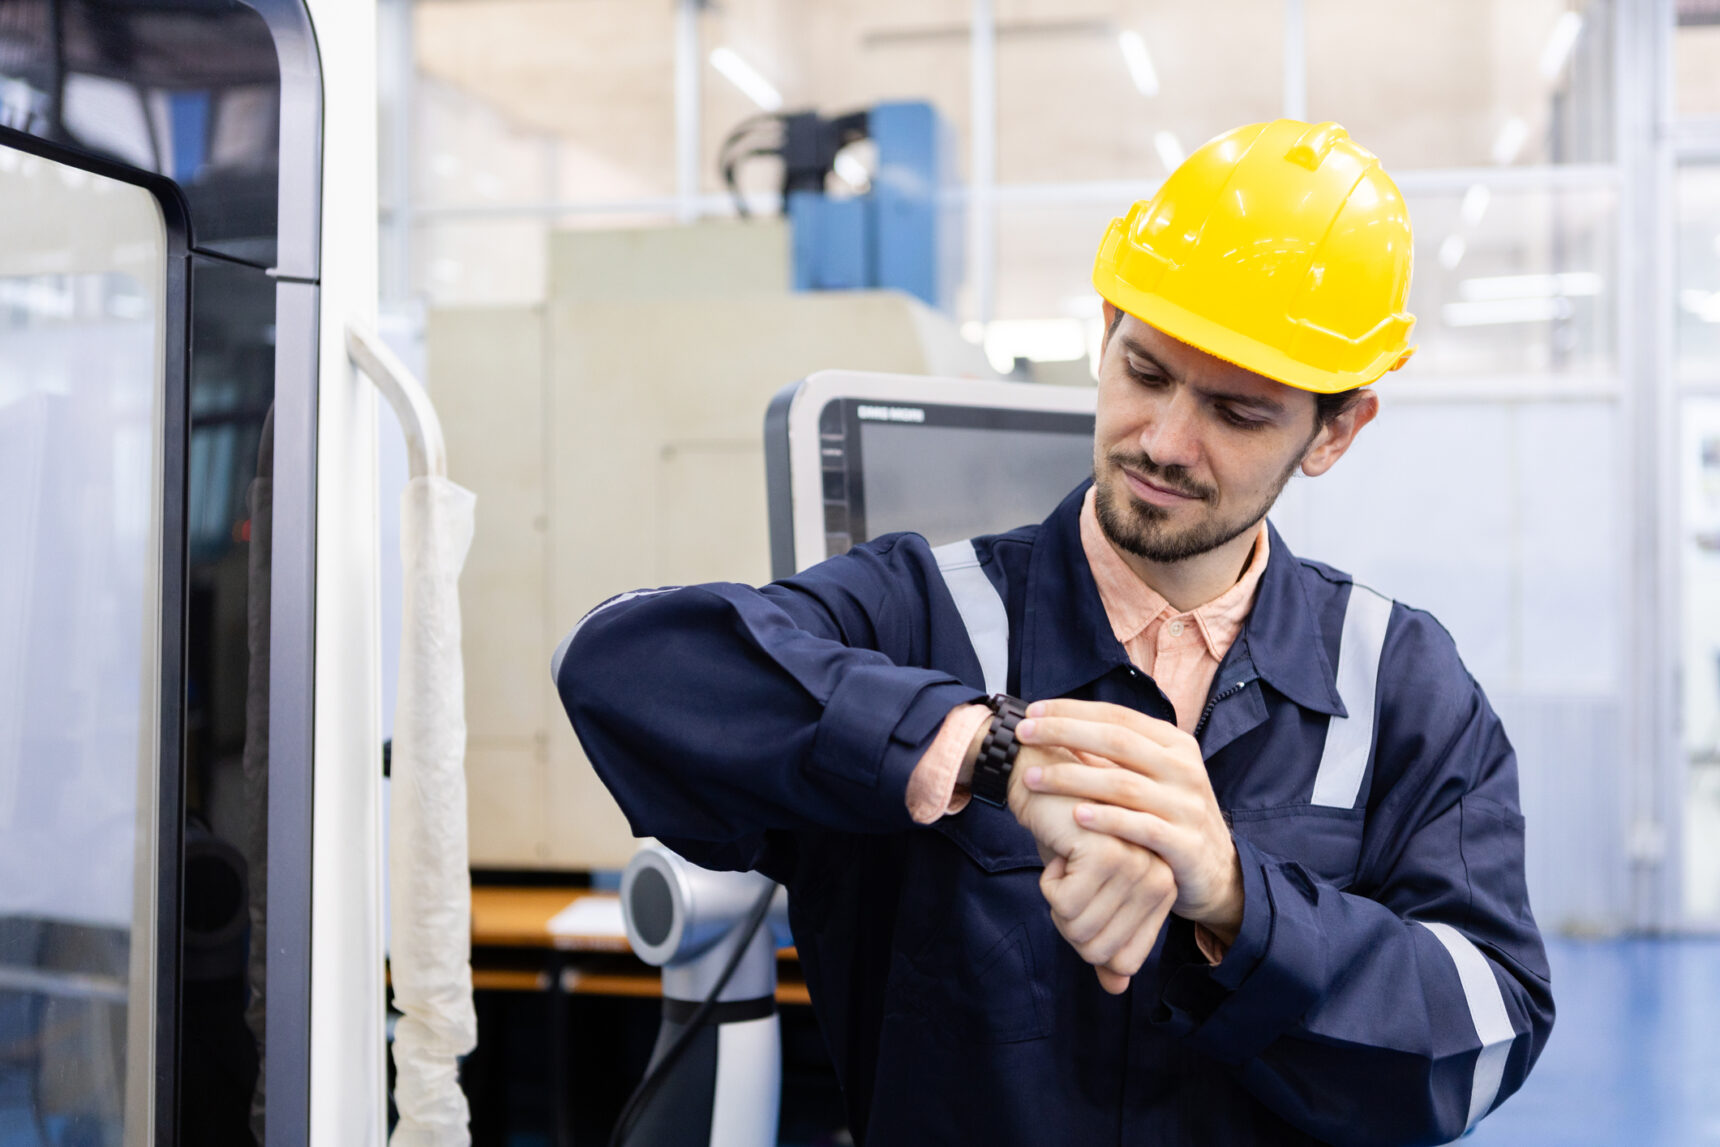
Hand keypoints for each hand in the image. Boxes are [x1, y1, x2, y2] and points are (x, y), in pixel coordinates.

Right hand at [1006, 746, 1178, 992]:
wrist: (1044, 777)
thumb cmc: (1066, 834)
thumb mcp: (1087, 893)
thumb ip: (1105, 939)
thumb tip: (1116, 988)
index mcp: (1162, 891)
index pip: (1121, 960)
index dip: (1085, 938)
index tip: (1082, 894)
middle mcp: (1159, 880)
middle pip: (1097, 950)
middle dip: (1066, 920)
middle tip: (1068, 874)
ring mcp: (1139, 867)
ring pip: (1079, 930)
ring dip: (1056, 900)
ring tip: (1068, 856)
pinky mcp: (1111, 853)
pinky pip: (1065, 905)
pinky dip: (1050, 881)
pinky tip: (1061, 844)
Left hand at [1016, 699, 1243, 944]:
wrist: (1218, 871)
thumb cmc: (1169, 816)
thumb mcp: (1152, 777)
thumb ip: (1116, 755)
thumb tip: (1055, 726)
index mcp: (1174, 744)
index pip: (1117, 716)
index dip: (1072, 711)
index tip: (1032, 712)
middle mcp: (1183, 768)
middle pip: (1116, 741)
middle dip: (1064, 733)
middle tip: (1024, 735)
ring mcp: (1187, 806)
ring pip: (1123, 784)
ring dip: (1073, 779)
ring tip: (1034, 779)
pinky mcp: (1185, 844)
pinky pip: (1142, 827)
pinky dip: (1108, 820)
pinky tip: (1076, 816)